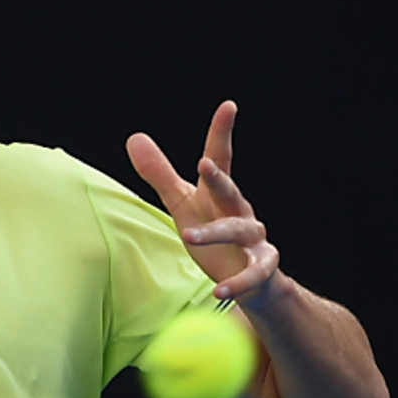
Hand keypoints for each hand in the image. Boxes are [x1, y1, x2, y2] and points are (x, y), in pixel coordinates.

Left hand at [126, 100, 280, 307]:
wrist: (252, 279)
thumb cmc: (214, 235)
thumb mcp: (183, 203)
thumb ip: (159, 174)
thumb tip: (134, 136)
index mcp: (218, 194)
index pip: (220, 158)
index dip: (222, 132)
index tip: (228, 106)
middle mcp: (241, 211)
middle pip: (230, 191)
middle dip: (219, 179)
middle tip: (204, 165)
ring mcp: (255, 240)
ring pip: (238, 230)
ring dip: (214, 234)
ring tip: (187, 236)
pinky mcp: (263, 268)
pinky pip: (253, 274)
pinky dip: (238, 283)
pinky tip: (220, 292)